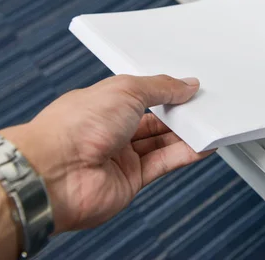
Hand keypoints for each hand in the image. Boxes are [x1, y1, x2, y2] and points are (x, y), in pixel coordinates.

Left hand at [0, 75, 211, 233]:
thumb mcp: (125, 89)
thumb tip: (185, 84)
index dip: (165, 92)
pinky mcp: (130, 180)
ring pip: (161, 143)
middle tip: (202, 107)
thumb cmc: (74, 126)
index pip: (141, 94)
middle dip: (178, 114)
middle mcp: (110, 130)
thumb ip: (160, 87)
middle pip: (153, 120)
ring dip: (185, 135)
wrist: (56, 172)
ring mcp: (119, 156)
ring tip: (209, 125)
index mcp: (103, 103)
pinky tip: (202, 146)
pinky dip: (184, 155)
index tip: (188, 89)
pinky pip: (163, 164)